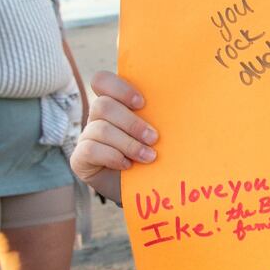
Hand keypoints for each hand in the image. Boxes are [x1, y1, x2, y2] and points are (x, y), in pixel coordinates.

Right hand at [69, 71, 156, 202]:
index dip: (119, 88)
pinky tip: (127, 165)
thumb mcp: (162, 133)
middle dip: (132, 123)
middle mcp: (97, 117)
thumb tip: (190, 102)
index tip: (142, 103)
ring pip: (99, 128)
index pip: (102, 81)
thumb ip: (164, 116)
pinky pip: (90, 149)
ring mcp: (87, 137)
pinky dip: (112, 156)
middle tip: (154, 138)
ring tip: (149, 157)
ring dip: (128, 143)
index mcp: (115, 103)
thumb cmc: (157, 156)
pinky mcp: (80, 158)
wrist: (145, 188)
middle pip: (103, 105)